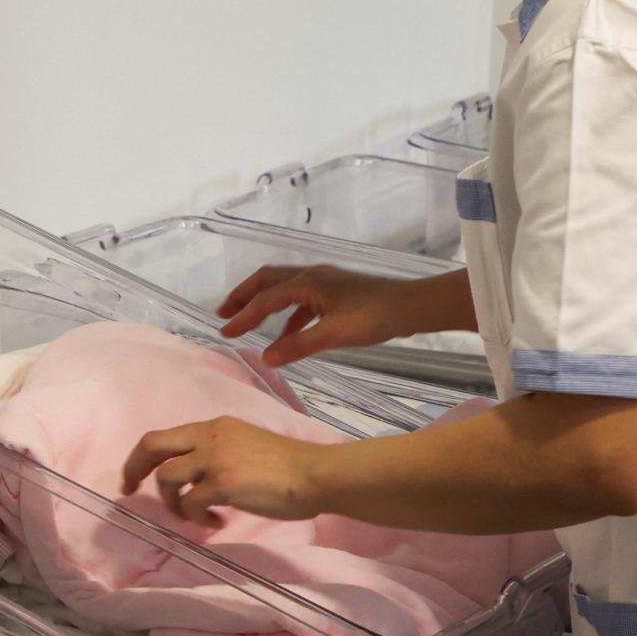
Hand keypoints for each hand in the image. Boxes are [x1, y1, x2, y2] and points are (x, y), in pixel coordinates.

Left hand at [121, 418, 325, 522]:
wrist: (316, 474)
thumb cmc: (288, 466)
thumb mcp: (246, 444)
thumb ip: (220, 453)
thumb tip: (197, 479)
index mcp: (215, 426)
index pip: (165, 435)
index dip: (142, 456)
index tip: (135, 475)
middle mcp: (210, 436)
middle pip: (152, 445)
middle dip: (133, 469)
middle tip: (129, 490)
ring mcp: (215, 458)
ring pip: (167, 477)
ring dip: (173, 502)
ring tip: (194, 515)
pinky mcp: (223, 483)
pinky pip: (191, 503)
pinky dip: (197, 517)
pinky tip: (217, 522)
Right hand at [219, 264, 421, 367]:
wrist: (413, 306)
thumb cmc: (375, 317)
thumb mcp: (334, 334)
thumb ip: (298, 346)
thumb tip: (265, 358)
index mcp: (308, 282)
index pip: (266, 299)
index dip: (243, 316)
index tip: (224, 332)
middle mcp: (312, 276)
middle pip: (268, 281)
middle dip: (244, 296)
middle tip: (224, 314)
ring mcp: (325, 283)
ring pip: (284, 289)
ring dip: (264, 305)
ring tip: (249, 323)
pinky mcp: (336, 293)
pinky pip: (302, 300)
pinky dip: (287, 315)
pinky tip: (288, 335)